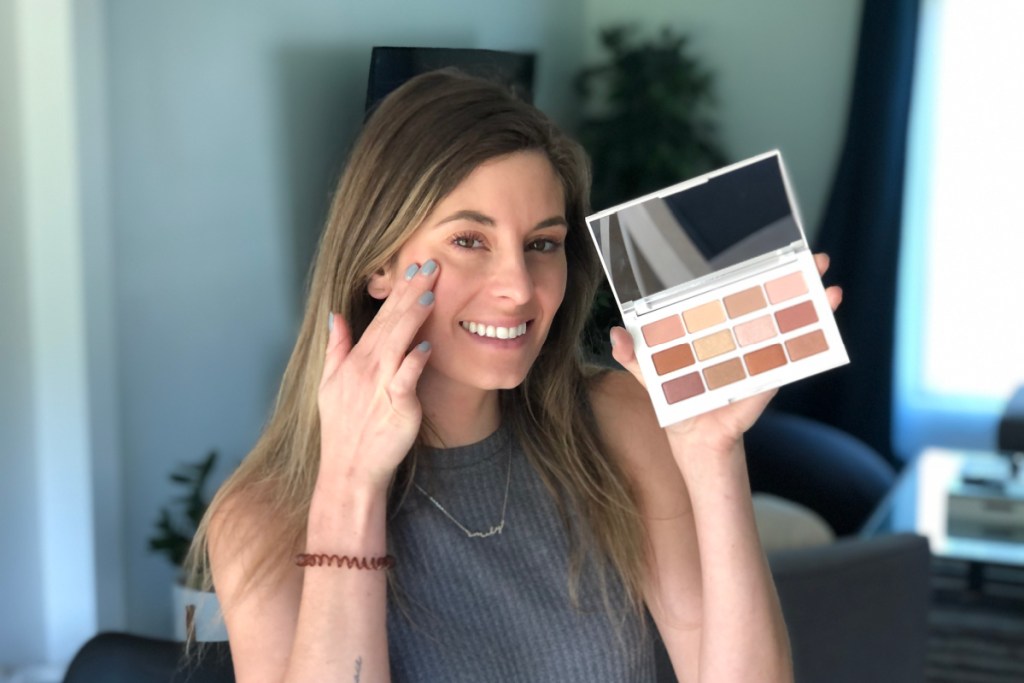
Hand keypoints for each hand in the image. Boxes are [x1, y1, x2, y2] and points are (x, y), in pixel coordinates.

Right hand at [317, 261, 438, 489]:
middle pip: (390, 323)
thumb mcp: (330, 385)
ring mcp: (380, 386)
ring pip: (398, 343)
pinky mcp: (396, 406)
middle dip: (410, 292)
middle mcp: (366, 368)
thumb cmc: (344, 430)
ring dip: (413, 317)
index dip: (397, 291)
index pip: (379, 317)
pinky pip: (406, 379)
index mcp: (355, 361)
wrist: (349, 470)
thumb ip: (336, 348)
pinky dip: (415, 361)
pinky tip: (428, 345)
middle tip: (429, 265)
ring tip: (430, 292)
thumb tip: (334, 316)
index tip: (413, 268)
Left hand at [610, 253, 841, 451]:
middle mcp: (739, 332)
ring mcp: (757, 351)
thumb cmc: (675, 400)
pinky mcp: (768, 374)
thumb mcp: (650, 374)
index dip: (745, 267)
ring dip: (809, 293)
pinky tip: (828, 310)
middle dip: (788, 271)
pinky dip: (811, 335)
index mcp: (712, 326)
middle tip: (806, 251)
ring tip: (824, 270)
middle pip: (766, 295)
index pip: (730, 290)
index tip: (760, 244)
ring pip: (786, 317)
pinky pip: (791, 353)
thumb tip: (617, 334)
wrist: (694, 437)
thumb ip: (634, 355)